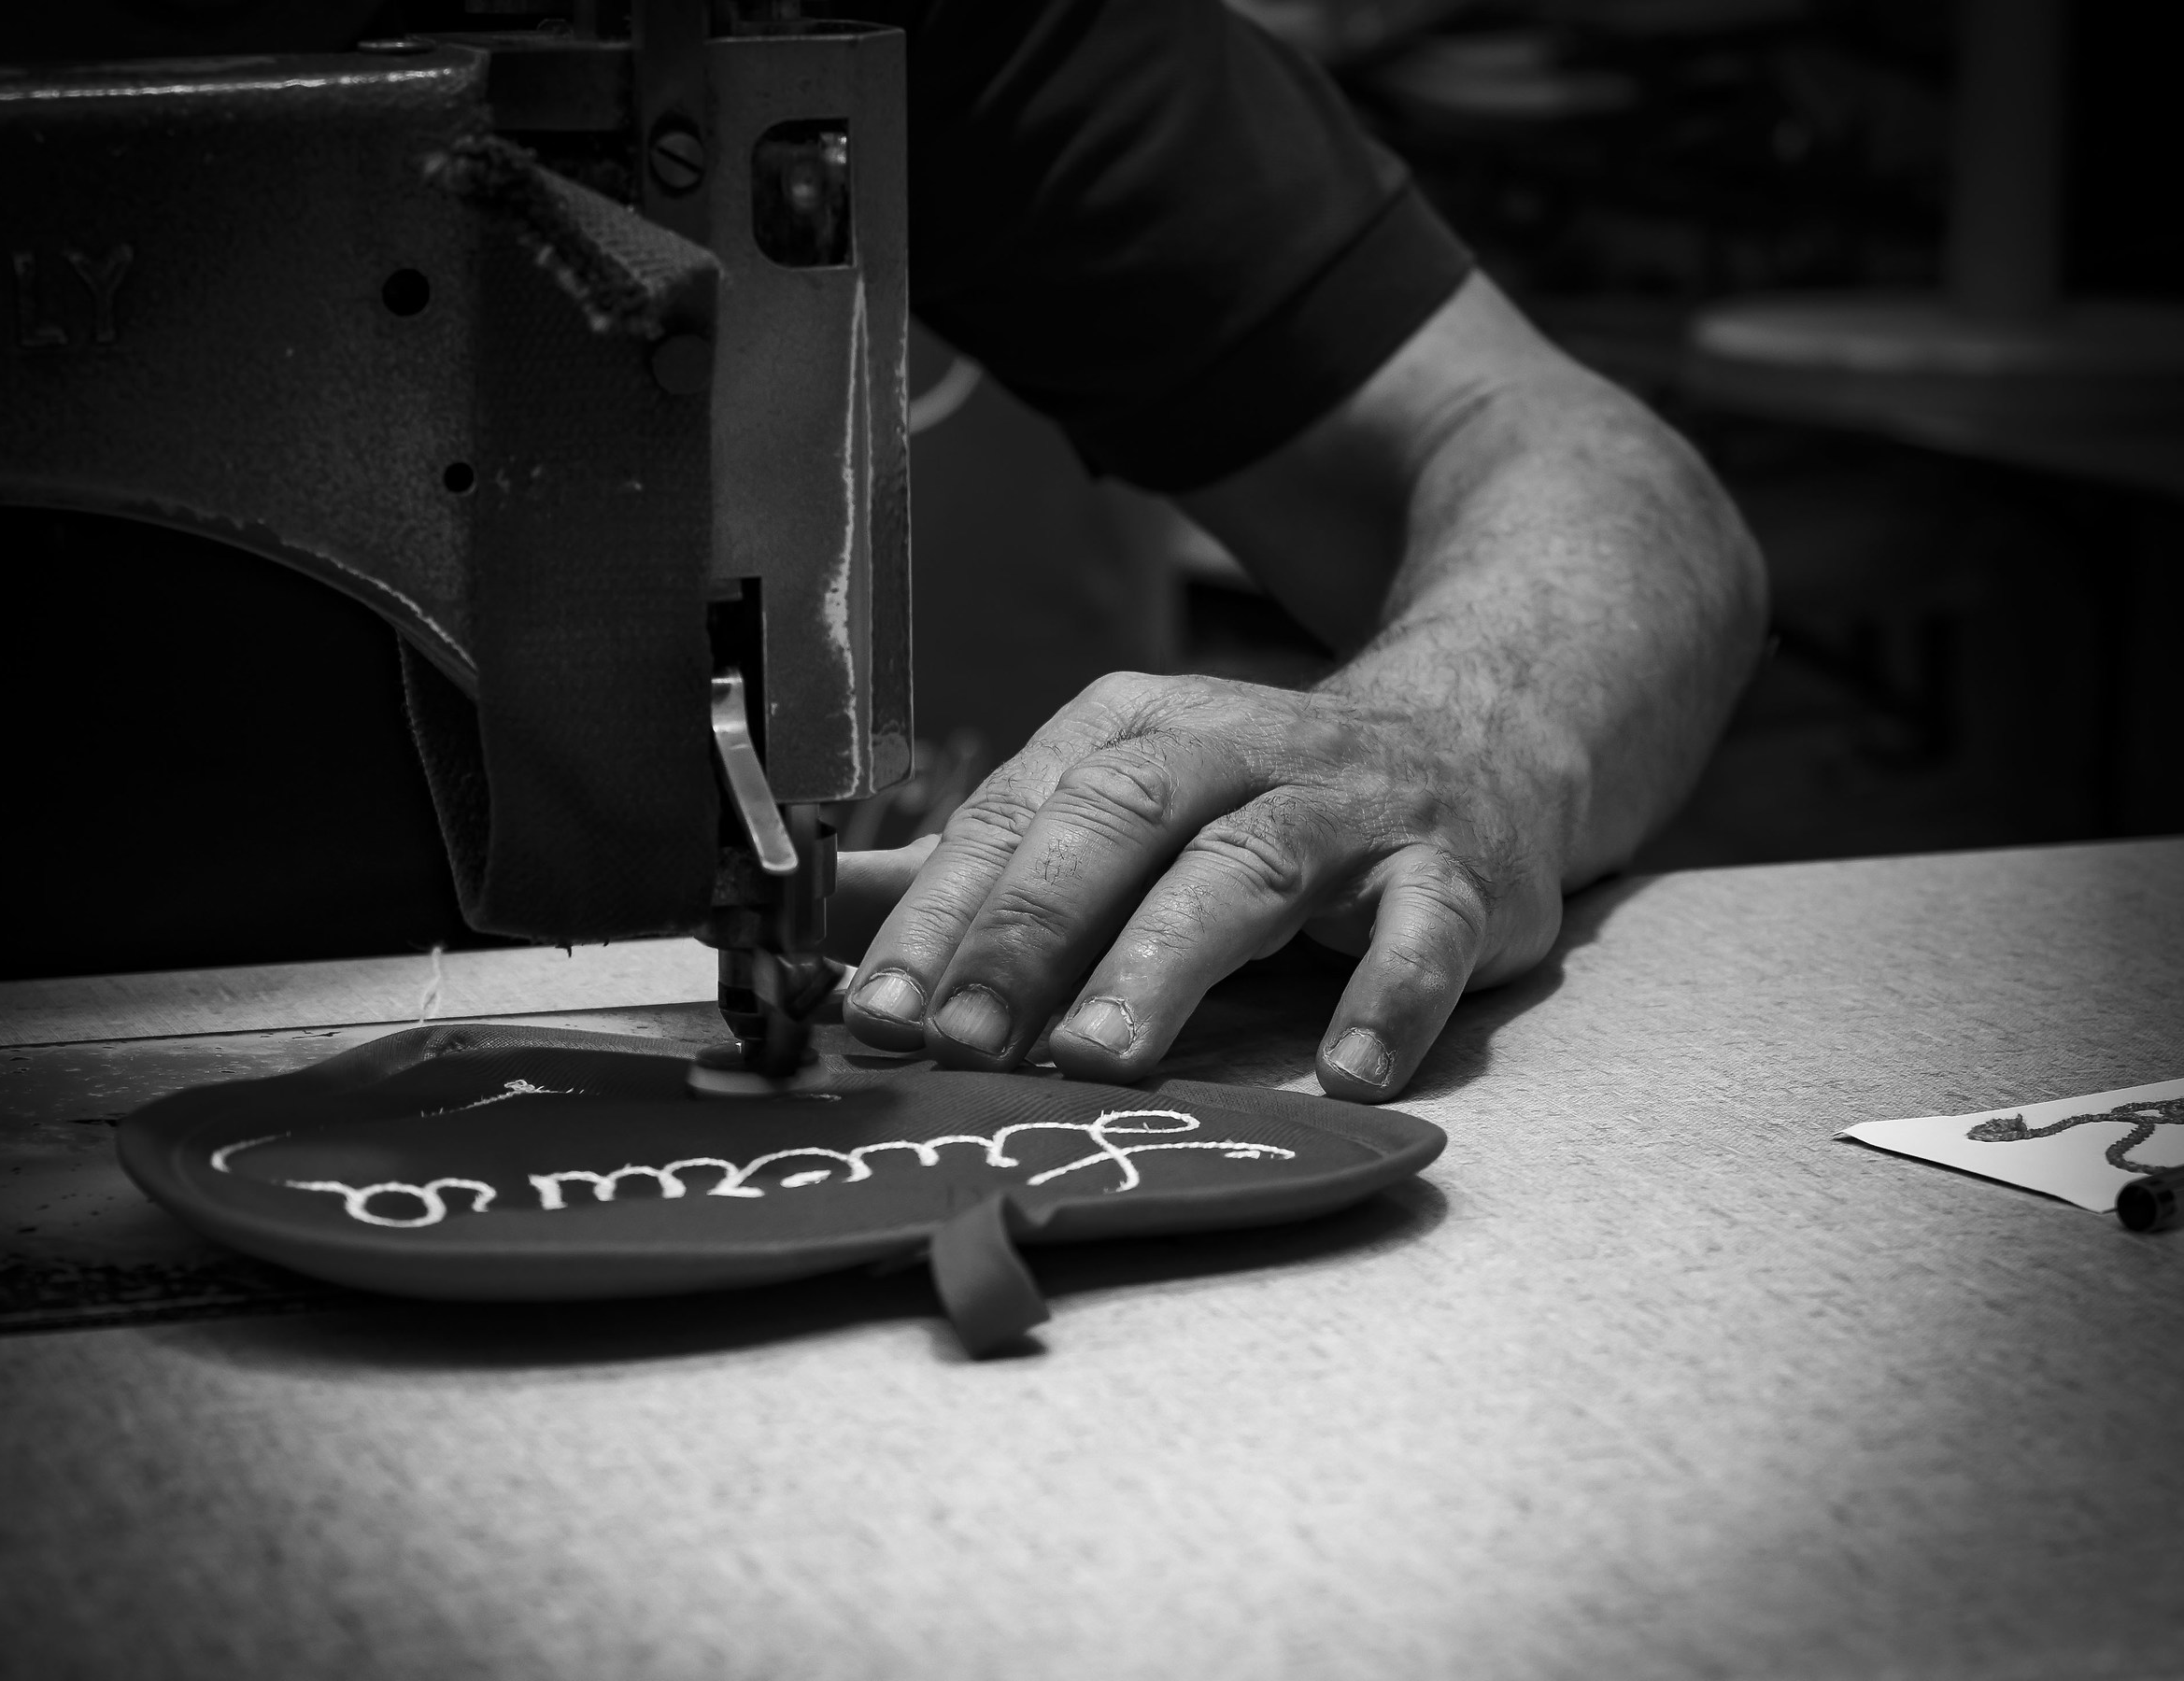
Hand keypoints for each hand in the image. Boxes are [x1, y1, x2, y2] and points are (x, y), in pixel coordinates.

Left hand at [834, 670, 1566, 1100]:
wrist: (1477, 734)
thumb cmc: (1261, 797)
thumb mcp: (1118, 802)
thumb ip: (984, 865)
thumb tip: (819, 916)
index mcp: (1131, 730)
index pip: (1015, 817)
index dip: (940, 918)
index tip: (875, 1015)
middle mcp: (1233, 747)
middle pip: (1119, 824)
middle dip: (1031, 932)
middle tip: (963, 1041)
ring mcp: (1349, 804)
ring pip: (1251, 869)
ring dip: (1169, 962)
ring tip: (1101, 1057)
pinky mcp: (1454, 868)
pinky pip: (1427, 928)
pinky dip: (1389, 995)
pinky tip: (1348, 1073)